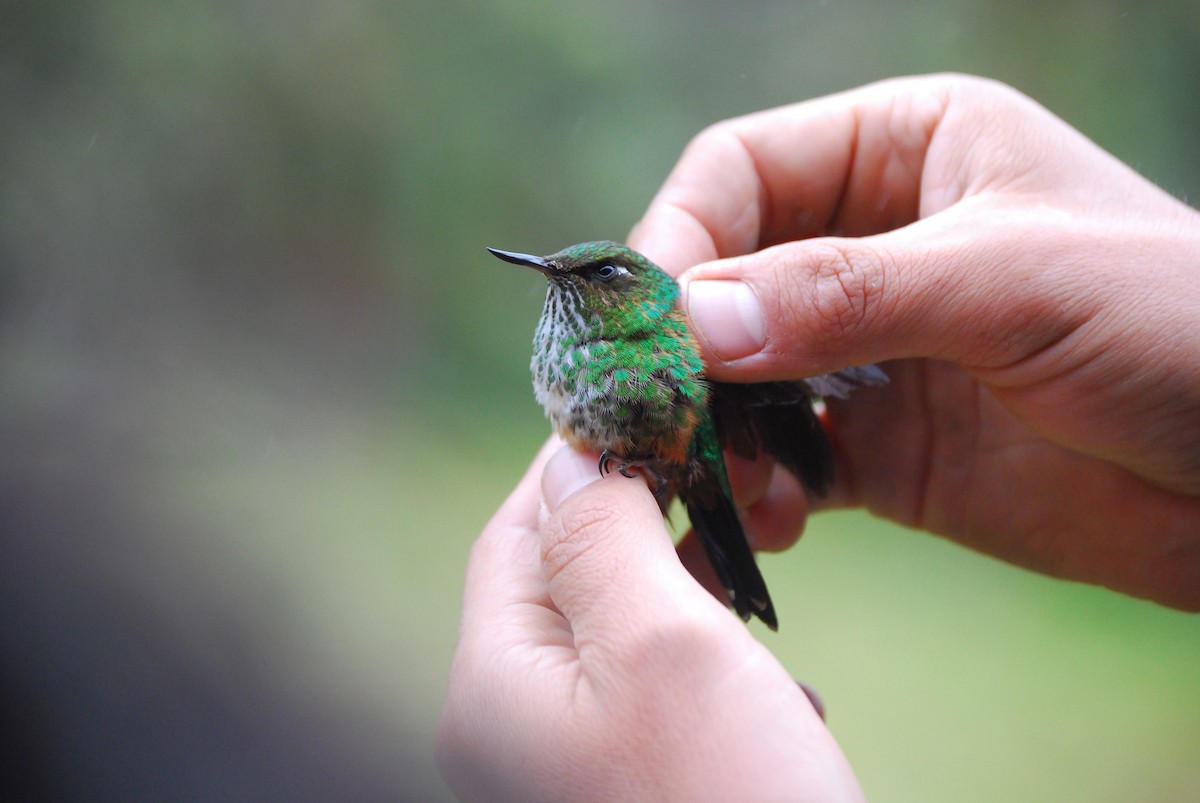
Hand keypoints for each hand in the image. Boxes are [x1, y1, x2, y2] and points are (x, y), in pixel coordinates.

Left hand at [437, 441, 862, 801]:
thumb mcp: (663, 643)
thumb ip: (601, 535)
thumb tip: (571, 456)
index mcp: (495, 689)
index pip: (514, 535)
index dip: (574, 463)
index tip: (644, 408)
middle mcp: (518, 732)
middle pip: (564, 582)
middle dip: (642, 519)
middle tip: (720, 471)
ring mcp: (578, 770)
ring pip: (622, 638)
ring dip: (686, 589)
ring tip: (755, 558)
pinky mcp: (642, 791)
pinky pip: (660, 699)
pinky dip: (712, 665)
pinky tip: (773, 684)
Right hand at [628, 73, 1199, 609]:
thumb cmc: (1178, 326)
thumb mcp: (1014, 282)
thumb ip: (848, 294)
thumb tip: (696, 319)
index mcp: (903, 153)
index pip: (740, 172)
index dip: (683, 239)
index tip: (652, 326)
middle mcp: (869, 245)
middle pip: (723, 280)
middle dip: (684, 351)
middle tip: (651, 419)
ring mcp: (869, 353)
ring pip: (738, 380)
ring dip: (710, 431)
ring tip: (708, 485)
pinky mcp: (878, 448)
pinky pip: (781, 462)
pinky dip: (753, 491)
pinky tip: (760, 524)